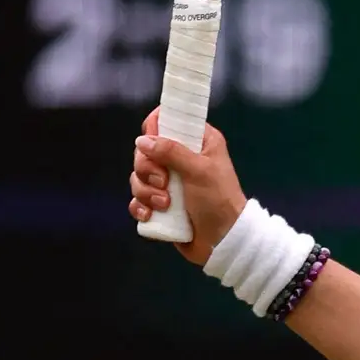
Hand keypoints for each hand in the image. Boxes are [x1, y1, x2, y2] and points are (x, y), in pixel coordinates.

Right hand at [130, 109, 248, 266]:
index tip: (154, 143)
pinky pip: (137, 199)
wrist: (222, 239)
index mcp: (199, 142)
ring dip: (146, 191)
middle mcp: (183, 158)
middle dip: (148, 168)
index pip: (170, 120)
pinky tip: (151, 214)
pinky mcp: (160, 203)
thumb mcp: (199, 171)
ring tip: (165, 203)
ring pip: (138, 176)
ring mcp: (170, 182)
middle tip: (164, 181)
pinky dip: (140, 207)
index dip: (156, 127)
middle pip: (145, 150)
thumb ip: (172, 152)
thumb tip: (143, 140)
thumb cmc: (219, 200)